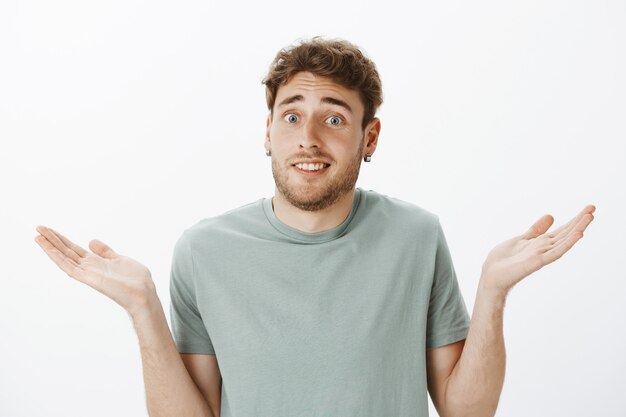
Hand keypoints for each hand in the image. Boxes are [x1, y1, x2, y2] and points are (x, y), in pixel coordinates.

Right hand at [34, 225, 155, 317]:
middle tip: (38, 227)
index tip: (50, 230)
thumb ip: (105, 251)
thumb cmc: (135, 280)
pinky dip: (57, 257)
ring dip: (50, 247)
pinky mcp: (88, 278)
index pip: (74, 249)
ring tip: (37, 235)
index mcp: (96, 262)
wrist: (144, 293)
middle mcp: (89, 267)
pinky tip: (48, 248)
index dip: (62, 240)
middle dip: (53, 240)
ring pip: (64, 258)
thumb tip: (91, 241)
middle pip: (66, 251)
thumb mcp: (119, 259)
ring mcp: (87, 273)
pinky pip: (68, 267)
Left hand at [479, 204, 595, 294]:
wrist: (491, 275)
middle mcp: (544, 248)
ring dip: (577, 228)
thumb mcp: (522, 238)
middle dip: (579, 220)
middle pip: (566, 232)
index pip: (562, 230)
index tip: (588, 209)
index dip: (574, 220)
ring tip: (590, 216)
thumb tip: (551, 216)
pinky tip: (578, 234)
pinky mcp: (537, 262)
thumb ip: (537, 230)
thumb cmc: (504, 260)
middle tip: (593, 207)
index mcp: (541, 242)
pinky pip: (555, 252)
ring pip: (564, 240)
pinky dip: (567, 243)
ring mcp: (542, 255)